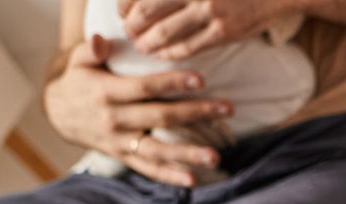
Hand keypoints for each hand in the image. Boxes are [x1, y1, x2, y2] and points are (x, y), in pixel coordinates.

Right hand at [43, 37, 227, 186]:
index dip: (172, 83)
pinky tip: (193, 181)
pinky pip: (148, 169)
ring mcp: (119, 142)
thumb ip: (90, 49)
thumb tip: (100, 40)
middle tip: (227, 109)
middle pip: (160, 117)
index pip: (144, 88)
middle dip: (196, 113)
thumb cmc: (79, 80)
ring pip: (157, 150)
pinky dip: (169, 176)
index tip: (201, 79)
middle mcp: (114, 120)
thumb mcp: (78, 61)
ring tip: (215, 157)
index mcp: (105, 93)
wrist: (58, 113)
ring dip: (187, 154)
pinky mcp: (123, 157)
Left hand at [121, 0, 294, 59]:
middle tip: (129, 33)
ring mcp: (210, 11)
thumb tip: (147, 1)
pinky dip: (172, 53)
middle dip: (133, 25)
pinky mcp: (224, 32)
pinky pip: (190, 46)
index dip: (126, 3)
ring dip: (149, 42)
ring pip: (166, 31)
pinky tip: (163, 55)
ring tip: (142, 47)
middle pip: (148, 10)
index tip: (121, 12)